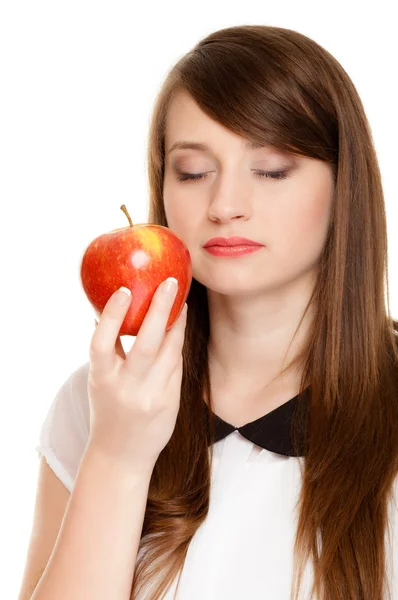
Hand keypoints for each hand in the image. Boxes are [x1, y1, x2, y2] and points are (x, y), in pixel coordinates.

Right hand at [87, 279, 187, 470]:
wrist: (122, 455)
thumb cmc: (108, 410)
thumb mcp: (99, 381)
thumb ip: (107, 351)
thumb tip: (108, 311)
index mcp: (101, 381)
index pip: (102, 344)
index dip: (112, 315)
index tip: (123, 289)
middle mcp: (127, 389)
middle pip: (146, 344)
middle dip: (160, 310)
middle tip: (170, 283)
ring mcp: (153, 396)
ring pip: (170, 352)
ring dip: (177, 323)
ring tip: (179, 300)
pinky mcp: (172, 401)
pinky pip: (177, 365)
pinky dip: (176, 343)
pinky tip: (178, 327)